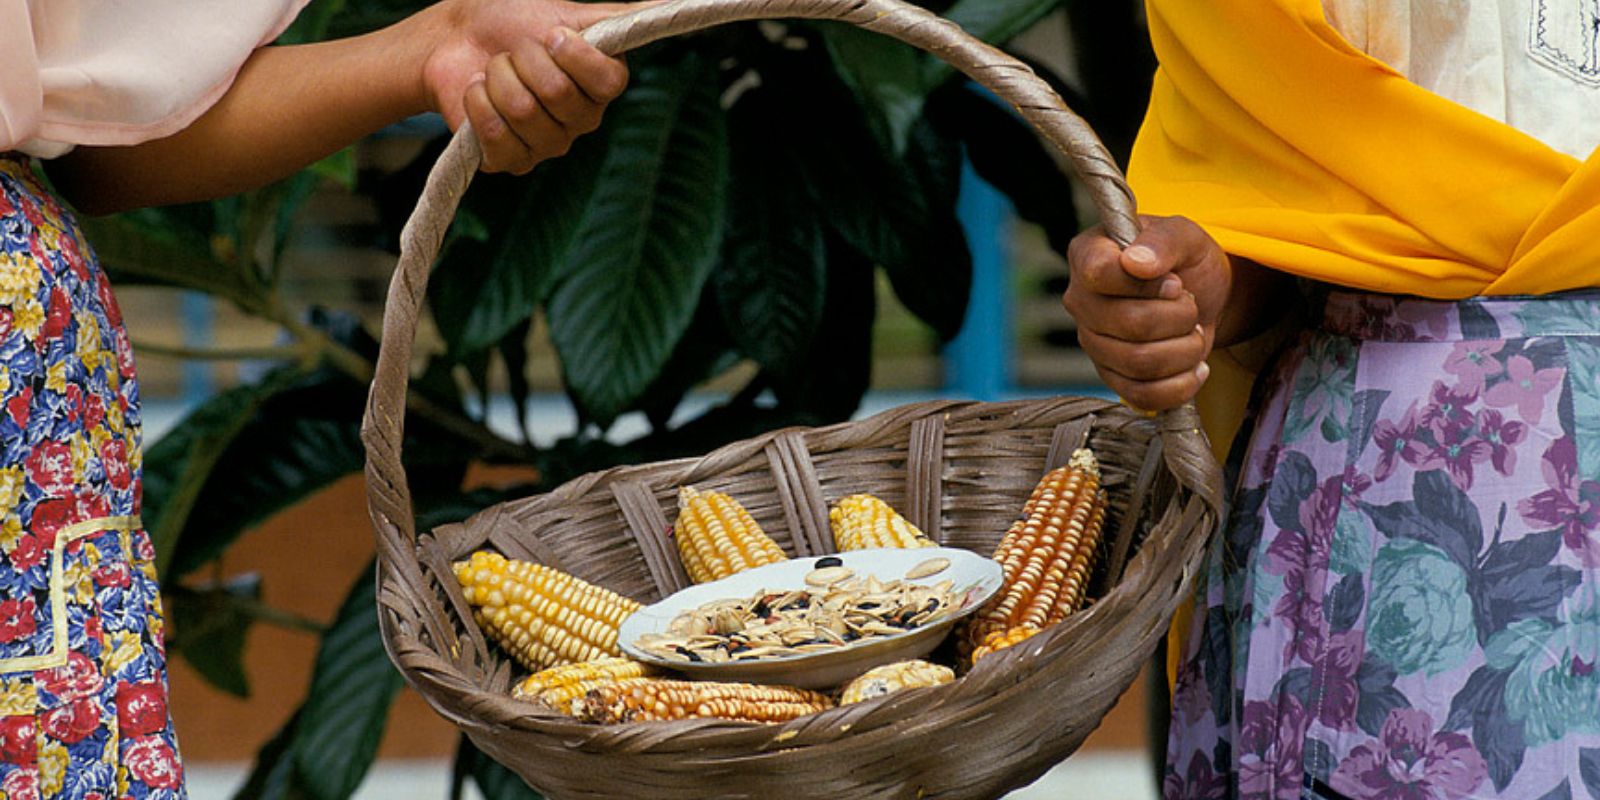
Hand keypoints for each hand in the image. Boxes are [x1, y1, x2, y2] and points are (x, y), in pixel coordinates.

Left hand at [421, 0, 637, 172]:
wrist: (457, 38)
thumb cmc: (514, 21)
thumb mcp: (569, 12)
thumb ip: (621, 17)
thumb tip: (670, 3)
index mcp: (602, 86)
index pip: (607, 80)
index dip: (573, 54)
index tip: (552, 34)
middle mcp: (581, 121)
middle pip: (558, 94)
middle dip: (524, 59)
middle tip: (516, 52)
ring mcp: (546, 145)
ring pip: (523, 112)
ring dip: (498, 78)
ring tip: (495, 71)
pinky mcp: (509, 160)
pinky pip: (497, 135)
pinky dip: (478, 103)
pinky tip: (479, 93)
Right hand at [1061, 215, 1230, 411]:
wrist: (1201, 296)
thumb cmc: (1185, 260)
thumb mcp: (1185, 235)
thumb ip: (1163, 241)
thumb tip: (1136, 262)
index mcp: (1089, 256)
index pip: (1100, 274)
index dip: (1146, 284)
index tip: (1174, 282)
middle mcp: (1082, 301)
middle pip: (1130, 324)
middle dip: (1180, 317)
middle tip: (1191, 306)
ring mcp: (1093, 343)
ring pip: (1140, 362)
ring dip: (1185, 350)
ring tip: (1194, 333)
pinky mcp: (1111, 376)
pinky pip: (1142, 395)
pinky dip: (1180, 385)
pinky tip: (1194, 366)